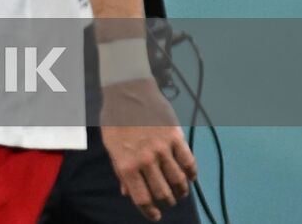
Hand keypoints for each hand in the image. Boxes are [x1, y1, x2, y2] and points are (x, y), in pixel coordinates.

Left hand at [100, 79, 197, 220]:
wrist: (127, 91)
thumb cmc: (115, 118)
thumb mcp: (110, 145)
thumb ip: (119, 169)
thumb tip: (126, 192)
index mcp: (125, 163)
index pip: (141, 198)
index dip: (149, 212)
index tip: (155, 215)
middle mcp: (144, 159)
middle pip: (163, 193)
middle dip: (166, 202)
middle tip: (167, 201)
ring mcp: (161, 149)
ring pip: (178, 181)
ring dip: (181, 191)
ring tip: (179, 191)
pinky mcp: (175, 138)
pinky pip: (189, 163)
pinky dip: (191, 174)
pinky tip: (189, 176)